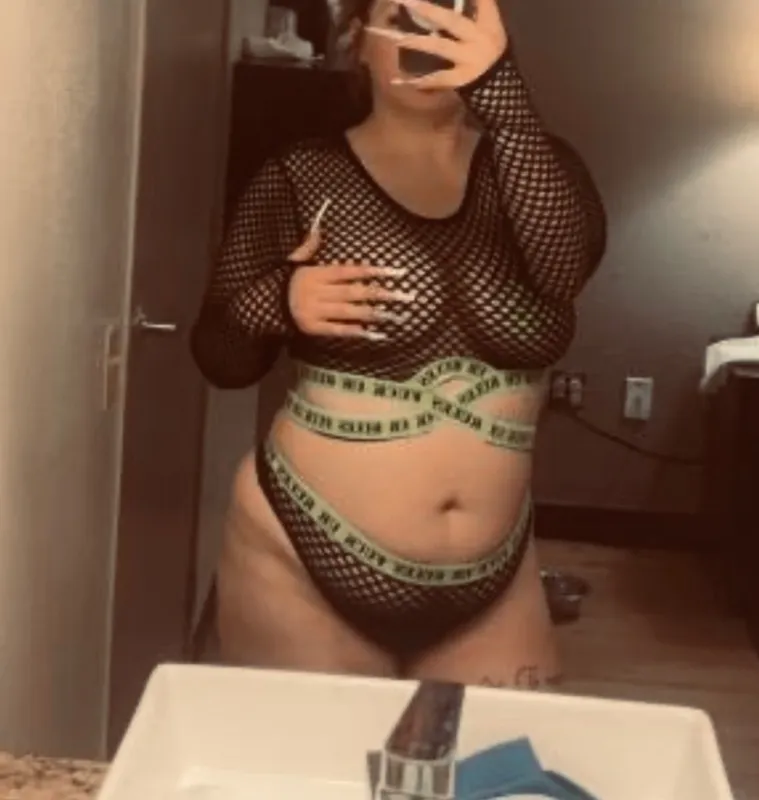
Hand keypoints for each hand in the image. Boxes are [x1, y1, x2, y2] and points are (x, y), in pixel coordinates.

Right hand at [287, 230, 413, 339]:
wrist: (265, 306)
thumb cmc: (286, 281)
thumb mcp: (296, 260)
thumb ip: (310, 245)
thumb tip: (320, 225)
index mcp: (317, 274)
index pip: (350, 271)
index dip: (373, 272)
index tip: (396, 273)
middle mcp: (319, 293)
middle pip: (355, 293)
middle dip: (382, 294)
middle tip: (405, 297)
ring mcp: (317, 312)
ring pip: (350, 313)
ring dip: (374, 314)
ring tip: (396, 316)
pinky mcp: (315, 329)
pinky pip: (339, 331)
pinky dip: (357, 332)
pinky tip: (375, 333)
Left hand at [365, 0, 506, 88]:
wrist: (502, 88)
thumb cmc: (492, 51)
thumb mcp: (490, 27)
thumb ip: (476, 10)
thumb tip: (443, 5)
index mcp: (488, 22)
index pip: (481, 0)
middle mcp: (478, 38)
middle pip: (450, 20)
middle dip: (426, 10)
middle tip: (404, 1)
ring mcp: (469, 59)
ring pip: (439, 46)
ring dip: (416, 41)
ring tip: (396, 38)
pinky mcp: (461, 80)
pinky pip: (435, 79)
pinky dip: (416, 81)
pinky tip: (396, 81)